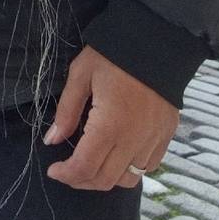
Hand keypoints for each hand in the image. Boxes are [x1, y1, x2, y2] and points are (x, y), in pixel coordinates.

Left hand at [44, 46, 178, 189]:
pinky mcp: (166, 134)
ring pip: (128, 178)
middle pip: (105, 180)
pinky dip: (131, 169)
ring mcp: (153, 139)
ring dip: (106, 178)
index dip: (66, 175)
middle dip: (82, 181)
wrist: (157, 39)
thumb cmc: (113, 54)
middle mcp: (134, 139)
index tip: (54, 170)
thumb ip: (66, 110)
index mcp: (110, 125)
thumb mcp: (81, 74)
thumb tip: (52, 140)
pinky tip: (118, 155)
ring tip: (92, 164)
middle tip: (68, 170)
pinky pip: (149, 166)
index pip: (85, 167)